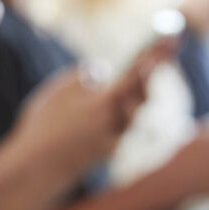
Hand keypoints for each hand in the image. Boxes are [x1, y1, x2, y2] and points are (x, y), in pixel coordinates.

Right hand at [10, 38, 174, 169]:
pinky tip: (121, 106)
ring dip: (138, 93)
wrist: (36, 172)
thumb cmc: (41, 128)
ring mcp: (113, 140)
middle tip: (164, 51)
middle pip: (143, 93)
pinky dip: (123, 113)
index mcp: (105, 102)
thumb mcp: (55, 93)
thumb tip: (102, 71)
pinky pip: (121, 127)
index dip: (157, 54)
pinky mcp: (107, 152)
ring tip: (144, 73)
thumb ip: (81, 78)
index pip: (138, 72)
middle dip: (151, 73)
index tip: (172, 37)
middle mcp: (115, 122)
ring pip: (133, 112)